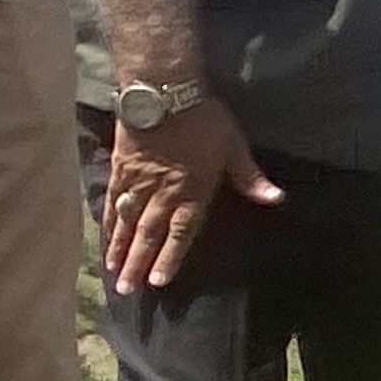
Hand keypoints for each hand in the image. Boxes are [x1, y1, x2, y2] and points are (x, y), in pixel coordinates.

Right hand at [103, 98, 280, 293]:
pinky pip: (112, 200)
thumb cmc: (205, 118)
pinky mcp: (121, 168)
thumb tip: (277, 198)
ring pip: (126, 222)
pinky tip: (104, 237)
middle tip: (127, 290)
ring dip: (119, 249)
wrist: (164, 90)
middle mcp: (163, 193)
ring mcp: (138, 182)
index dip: (169, 258)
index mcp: (192, 191)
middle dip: (137, 264)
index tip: (158, 281)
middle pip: (148, 234)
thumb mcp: (234, 146)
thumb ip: (250, 177)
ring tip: (112, 271)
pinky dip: (107, 221)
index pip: (181, 233)